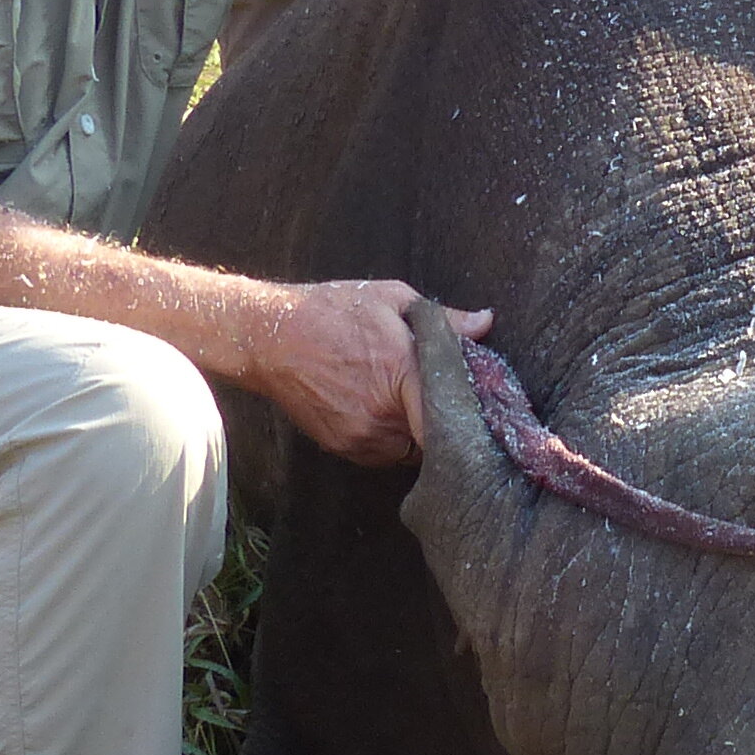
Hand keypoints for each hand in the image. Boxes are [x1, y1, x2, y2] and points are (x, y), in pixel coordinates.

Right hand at [247, 279, 488, 464]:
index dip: (471, 415)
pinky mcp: (343, 447)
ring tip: (410, 404)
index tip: (482, 410)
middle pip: (436, 436)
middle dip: (444, 422)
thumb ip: (444, 320)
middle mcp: (382, 412)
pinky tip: (385, 412)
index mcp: (401, 371)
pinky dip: (392, 440)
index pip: (452, 412)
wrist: (269, 337)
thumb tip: (485, 323)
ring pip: (411, 450)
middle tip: (446, 403)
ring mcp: (361, 435)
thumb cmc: (331, 311)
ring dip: (417, 433)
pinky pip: (384, 455)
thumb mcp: (391, 299)